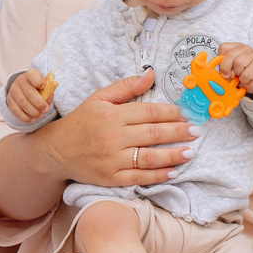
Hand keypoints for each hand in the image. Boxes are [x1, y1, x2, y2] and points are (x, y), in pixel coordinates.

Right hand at [7, 69, 55, 121]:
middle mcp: (20, 80)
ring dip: (33, 111)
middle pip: (29, 92)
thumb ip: (48, 92)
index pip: (33, 75)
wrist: (25, 89)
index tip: (43, 86)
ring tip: (40, 115)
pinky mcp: (9, 100)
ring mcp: (13, 90)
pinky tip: (32, 119)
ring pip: (22, 103)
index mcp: (31, 74)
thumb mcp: (45, 87)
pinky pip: (16, 110)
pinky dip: (25, 117)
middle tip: (46, 109)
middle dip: (39, 103)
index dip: (38, 81)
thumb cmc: (39, 88)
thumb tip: (46, 100)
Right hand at [41, 70, 195, 187]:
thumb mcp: (99, 98)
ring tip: (190, 152)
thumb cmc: (81, 122)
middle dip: (178, 132)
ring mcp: (112, 159)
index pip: (149, 113)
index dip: (171, 113)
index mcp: (112, 116)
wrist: (56, 150)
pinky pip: (139, 177)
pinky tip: (173, 171)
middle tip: (196, 132)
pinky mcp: (111, 177)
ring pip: (149, 157)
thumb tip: (151, 74)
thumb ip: (126, 87)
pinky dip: (158, 175)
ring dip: (173, 155)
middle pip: (154, 134)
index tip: (187, 114)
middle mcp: (113, 137)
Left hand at [217, 42, 252, 94]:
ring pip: (239, 62)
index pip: (223, 47)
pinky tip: (246, 79)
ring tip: (240, 75)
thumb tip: (216, 70)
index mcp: (235, 47)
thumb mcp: (228, 68)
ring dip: (237, 73)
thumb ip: (222, 66)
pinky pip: (246, 74)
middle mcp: (245, 49)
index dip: (221, 60)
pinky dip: (244, 79)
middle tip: (229, 75)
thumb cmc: (239, 72)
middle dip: (227, 67)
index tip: (223, 68)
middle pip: (231, 55)